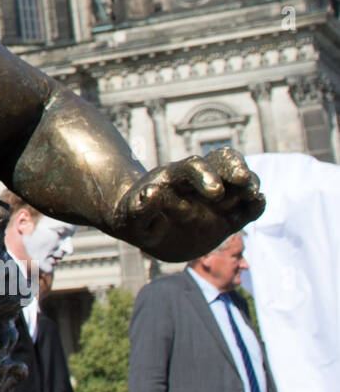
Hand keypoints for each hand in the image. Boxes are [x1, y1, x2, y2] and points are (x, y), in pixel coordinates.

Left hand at [111, 148, 263, 261]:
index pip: (192, 168)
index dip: (205, 175)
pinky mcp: (228, 216)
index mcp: (173, 178)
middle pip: (220, 163)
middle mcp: (197, 182)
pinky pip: (246, 207)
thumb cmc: (135, 219)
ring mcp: (215, 198)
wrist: (147, 228)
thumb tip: (150, 192)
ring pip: (238, 181)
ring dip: (249, 183)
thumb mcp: (131, 217)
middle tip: (243, 180)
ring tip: (254, 195)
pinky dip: (255, 204)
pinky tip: (259, 202)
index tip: (215, 192)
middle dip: (234, 167)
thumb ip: (140, 207)